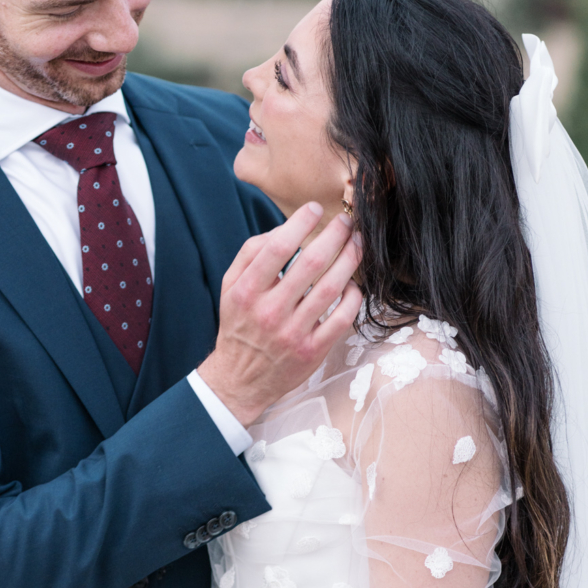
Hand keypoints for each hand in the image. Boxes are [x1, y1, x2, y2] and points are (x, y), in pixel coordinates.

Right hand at [197, 203, 363, 426]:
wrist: (240, 379)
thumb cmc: (239, 325)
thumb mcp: (230, 287)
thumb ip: (250, 254)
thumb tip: (283, 229)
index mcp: (247, 292)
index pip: (277, 248)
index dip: (300, 223)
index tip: (315, 208)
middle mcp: (270, 311)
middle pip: (312, 263)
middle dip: (335, 235)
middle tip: (346, 222)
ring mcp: (293, 333)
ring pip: (332, 288)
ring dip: (350, 259)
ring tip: (357, 243)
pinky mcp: (313, 350)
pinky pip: (342, 318)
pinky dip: (354, 296)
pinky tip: (354, 283)